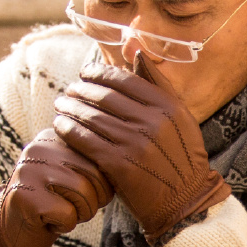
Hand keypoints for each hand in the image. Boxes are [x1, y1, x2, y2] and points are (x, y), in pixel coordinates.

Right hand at [0, 129, 111, 246]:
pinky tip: (48, 221)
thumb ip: (95, 163)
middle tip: (71, 205)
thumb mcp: (75, 176)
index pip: (100, 154)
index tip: (82, 190)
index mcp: (56, 137)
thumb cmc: (54, 202)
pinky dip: (64, 225)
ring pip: (84, 194)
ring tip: (60, 211)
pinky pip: (66, 214)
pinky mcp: (24, 196)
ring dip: (79, 213)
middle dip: (93, 199)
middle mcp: (40, 147)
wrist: (13, 230)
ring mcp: (29, 170)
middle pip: (95, 175)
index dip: (101, 183)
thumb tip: (128, 160)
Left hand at [52, 61, 231, 245]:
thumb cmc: (181, 158)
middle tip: (69, 90)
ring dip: (70, 107)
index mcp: (168, 106)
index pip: (124, 79)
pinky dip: (68, 130)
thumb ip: (157, 82)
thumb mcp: (180, 117)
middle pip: (104, 96)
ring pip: (90, 116)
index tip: (86, 73)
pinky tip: (60, 126)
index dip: (99, 73)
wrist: (186, 202)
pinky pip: (84, 140)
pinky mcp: (119, 165)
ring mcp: (135, 144)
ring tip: (61, 104)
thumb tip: (134, 44)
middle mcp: (153, 122)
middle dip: (80, 89)